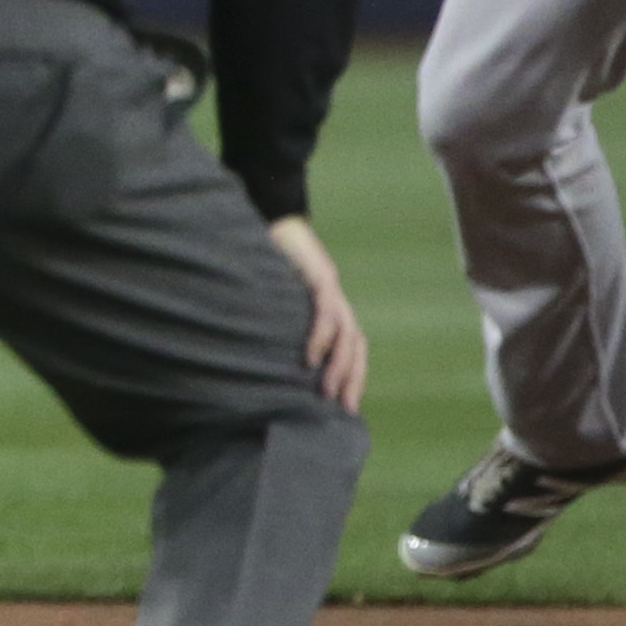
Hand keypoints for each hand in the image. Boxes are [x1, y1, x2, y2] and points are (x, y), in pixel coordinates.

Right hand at [263, 215, 366, 412]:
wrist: (274, 217)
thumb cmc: (268, 257)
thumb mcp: (277, 295)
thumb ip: (282, 318)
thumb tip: (269, 352)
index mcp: (330, 305)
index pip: (351, 345)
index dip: (351, 373)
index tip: (344, 404)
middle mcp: (336, 300)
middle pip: (356, 345)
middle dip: (352, 378)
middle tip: (343, 408)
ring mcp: (331, 289)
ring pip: (347, 335)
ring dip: (340, 366)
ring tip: (327, 390)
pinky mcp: (320, 278)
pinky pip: (327, 313)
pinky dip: (321, 336)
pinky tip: (311, 357)